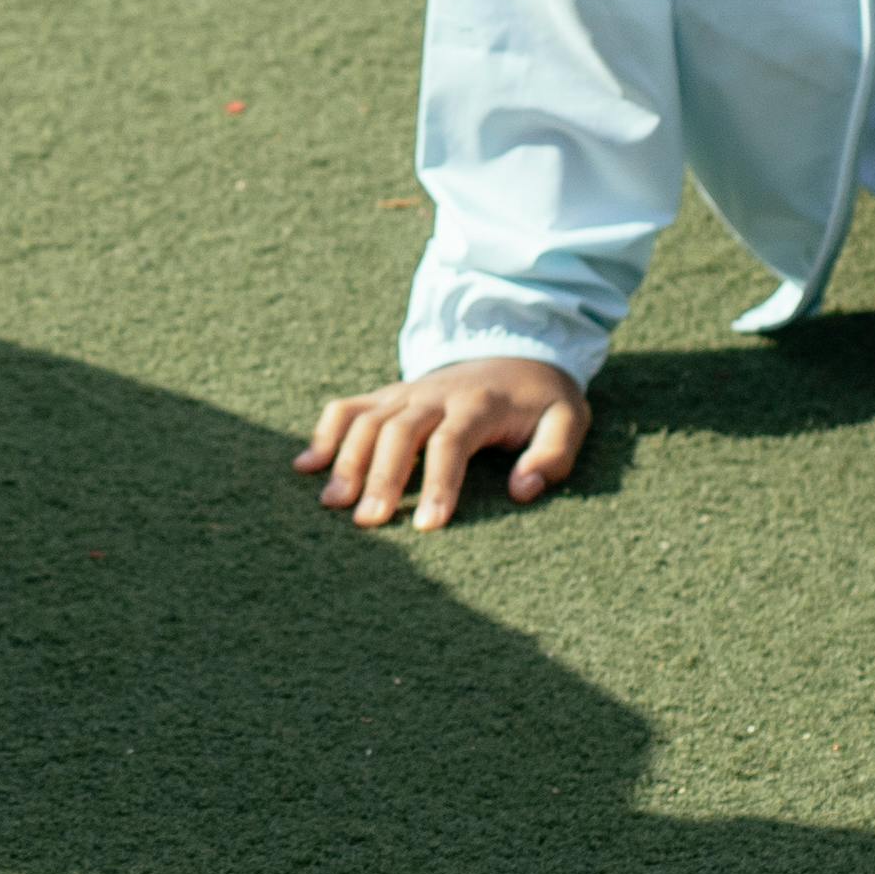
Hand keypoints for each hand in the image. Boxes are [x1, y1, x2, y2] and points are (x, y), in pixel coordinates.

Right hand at [298, 356, 591, 530]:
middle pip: (398, 431)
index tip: (427, 526)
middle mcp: (435, 394)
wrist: (516, 348)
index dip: (438, 483)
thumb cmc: (541, 399)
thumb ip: (552, 454)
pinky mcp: (389, 395)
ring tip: (332, 503)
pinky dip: (324, 433)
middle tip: (368, 523)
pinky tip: (306, 466)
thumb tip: (522, 490)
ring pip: (366, 419)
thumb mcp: (568, 418)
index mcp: (479, 403)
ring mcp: (406, 392)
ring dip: (345, 459)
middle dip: (380, 476)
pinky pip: (349, 407)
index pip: (451, 442)